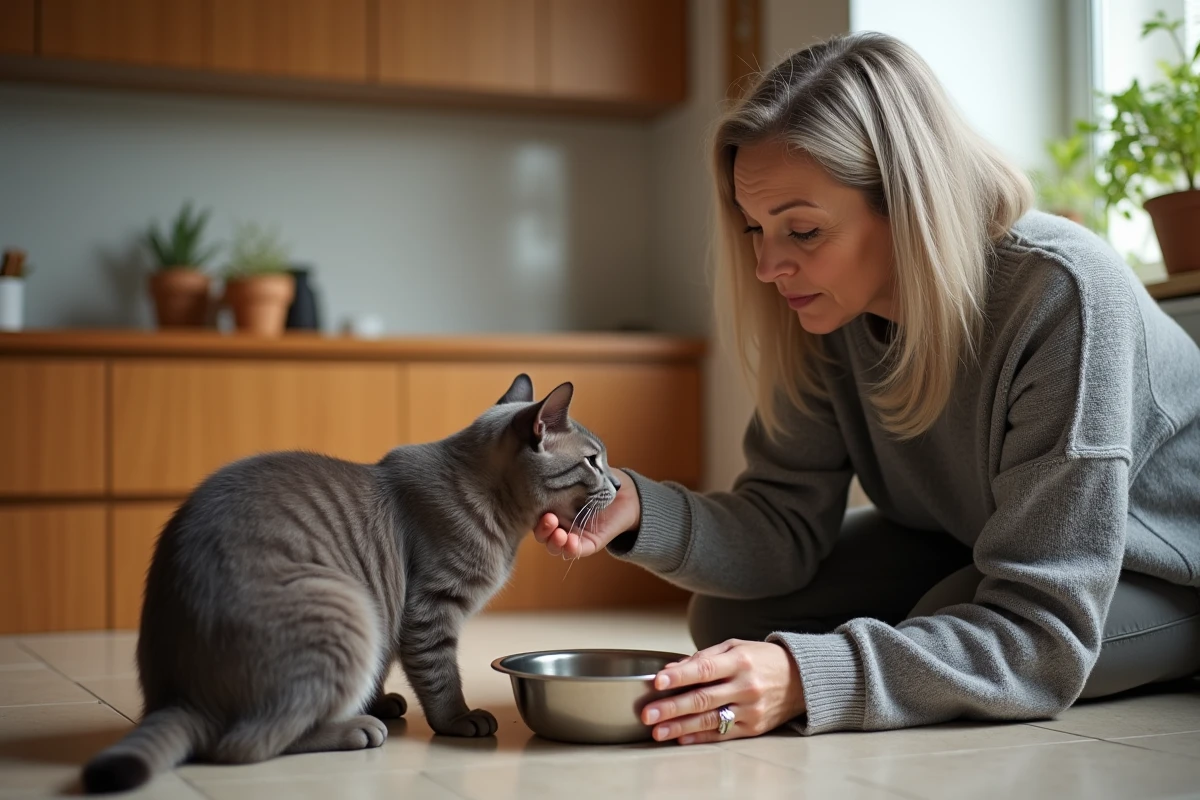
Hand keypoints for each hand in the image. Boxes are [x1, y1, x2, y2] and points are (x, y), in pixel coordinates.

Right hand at [534, 468, 639, 558]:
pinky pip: (577, 551)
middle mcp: (560, 522)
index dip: (532, 513)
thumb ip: (569, 469)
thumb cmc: (599, 479)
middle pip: (542, 533)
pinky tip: (571, 542)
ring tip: (559, 535)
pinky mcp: (590, 543)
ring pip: (555, 546)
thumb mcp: (582, 472)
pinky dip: (571, 549)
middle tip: (549, 519)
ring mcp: (573, 534)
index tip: (536, 504)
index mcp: (553, 506)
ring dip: (554, 542)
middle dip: (542, 529)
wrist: (625, 491)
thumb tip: (555, 458)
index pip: (535, 514)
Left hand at [640, 640, 805, 744]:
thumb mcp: (735, 647)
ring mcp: (750, 709)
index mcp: (739, 661)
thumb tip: (671, 669)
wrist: (801, 679)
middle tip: (648, 714)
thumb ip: (703, 657)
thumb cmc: (763, 659)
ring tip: (657, 731)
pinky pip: (722, 734)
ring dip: (680, 727)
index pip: (704, 669)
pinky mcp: (753, 728)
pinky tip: (681, 738)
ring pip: (709, 720)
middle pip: (703, 699)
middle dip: (672, 707)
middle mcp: (745, 686)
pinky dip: (700, 737)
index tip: (657, 682)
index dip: (679, 676)